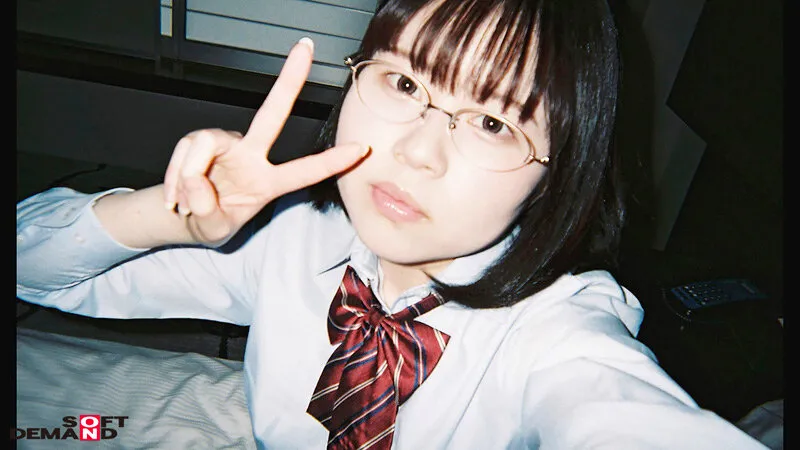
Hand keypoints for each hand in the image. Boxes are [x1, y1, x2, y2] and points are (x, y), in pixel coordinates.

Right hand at [163, 38, 366, 245]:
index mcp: (268, 183)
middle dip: (290, 80)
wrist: (182, 218)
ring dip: (188, 176)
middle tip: (306, 48)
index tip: (362, 148)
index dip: (332, 162)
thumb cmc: (210, 221)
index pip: (304, 171)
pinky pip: (186, 152)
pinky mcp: (200, 140)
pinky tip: (175, 200)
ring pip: (205, 144)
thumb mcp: (214, 230)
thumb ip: (210, 213)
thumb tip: (197, 182)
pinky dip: (175, 179)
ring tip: (185, 206)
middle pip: (272, 113)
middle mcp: (251, 155)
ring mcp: (226, 144)